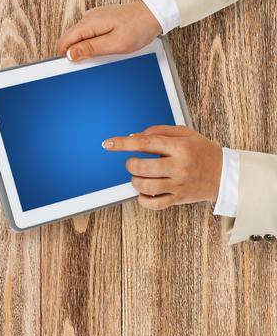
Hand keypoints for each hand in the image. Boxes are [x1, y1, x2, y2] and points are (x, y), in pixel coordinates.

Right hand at [57, 0, 161, 61]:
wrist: (153, 14)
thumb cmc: (139, 27)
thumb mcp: (115, 43)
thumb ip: (90, 49)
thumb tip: (70, 54)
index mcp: (89, 23)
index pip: (65, 41)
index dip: (67, 55)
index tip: (75, 64)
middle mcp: (89, 17)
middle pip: (70, 39)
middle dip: (77, 51)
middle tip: (96, 58)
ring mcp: (94, 17)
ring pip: (79, 37)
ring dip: (87, 47)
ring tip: (105, 50)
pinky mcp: (100, 19)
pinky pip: (89, 34)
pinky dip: (94, 42)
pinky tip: (107, 44)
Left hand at [102, 125, 223, 209]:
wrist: (226, 174)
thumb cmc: (203, 152)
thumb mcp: (186, 134)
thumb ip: (159, 131)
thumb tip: (134, 136)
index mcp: (181, 147)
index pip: (145, 143)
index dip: (123, 143)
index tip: (108, 144)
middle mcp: (179, 166)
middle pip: (141, 167)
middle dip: (130, 164)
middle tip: (132, 162)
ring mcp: (178, 184)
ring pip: (144, 186)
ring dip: (134, 181)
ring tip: (138, 176)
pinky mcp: (178, 198)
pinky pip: (153, 204)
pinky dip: (142, 199)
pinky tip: (143, 192)